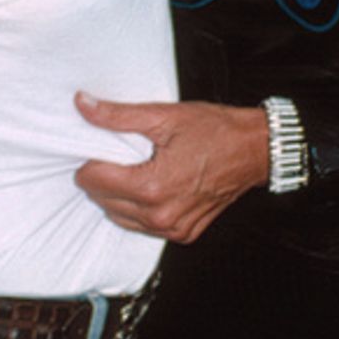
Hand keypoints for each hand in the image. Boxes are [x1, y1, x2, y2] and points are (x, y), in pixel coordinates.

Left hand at [74, 94, 268, 242]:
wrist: (254, 150)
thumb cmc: (215, 131)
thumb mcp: (163, 116)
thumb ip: (117, 115)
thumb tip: (83, 105)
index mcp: (151, 187)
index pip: (93, 180)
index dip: (89, 159)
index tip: (99, 146)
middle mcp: (160, 215)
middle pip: (102, 200)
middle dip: (102, 176)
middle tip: (118, 154)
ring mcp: (173, 228)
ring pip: (119, 217)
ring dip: (117, 195)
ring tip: (134, 168)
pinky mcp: (183, 234)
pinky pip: (143, 226)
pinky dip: (138, 208)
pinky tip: (149, 186)